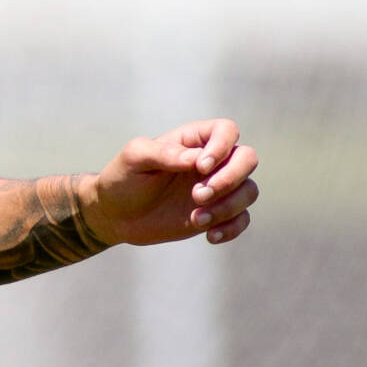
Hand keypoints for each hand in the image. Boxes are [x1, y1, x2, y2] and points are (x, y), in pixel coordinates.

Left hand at [82, 119, 257, 247]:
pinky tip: (208, 236)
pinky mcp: (217, 214)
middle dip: (229, 179)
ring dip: (227, 207)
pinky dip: (232, 228)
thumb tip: (197, 159)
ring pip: (249, 191)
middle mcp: (211, 161)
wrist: (117, 215)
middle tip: (197, 195)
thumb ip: (163, 153)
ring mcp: (217, 188)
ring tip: (196, 219)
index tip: (199, 168)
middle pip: (247, 158)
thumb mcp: (135, 159)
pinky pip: (243, 218)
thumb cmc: (123, 178)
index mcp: (192, 140)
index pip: (227, 131)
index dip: (222, 147)